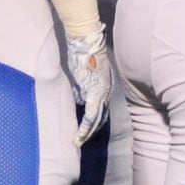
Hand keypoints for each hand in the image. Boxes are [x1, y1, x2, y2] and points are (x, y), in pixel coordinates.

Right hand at [64, 28, 112, 145]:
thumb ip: (81, 86)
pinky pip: (90, 117)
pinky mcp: (94, 93)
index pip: (102, 108)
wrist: (85, 42)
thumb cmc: (82, 52)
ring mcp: (102, 93)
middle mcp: (107, 91)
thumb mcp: (82, 73)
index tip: (87, 129)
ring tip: (78, 143)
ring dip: (87, 133)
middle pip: (102, 117)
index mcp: (106, 86)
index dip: (95, 120)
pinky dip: (84, 129)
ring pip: (96, 120)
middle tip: (82, 141)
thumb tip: (78, 97)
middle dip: (92, 130)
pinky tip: (78, 138)